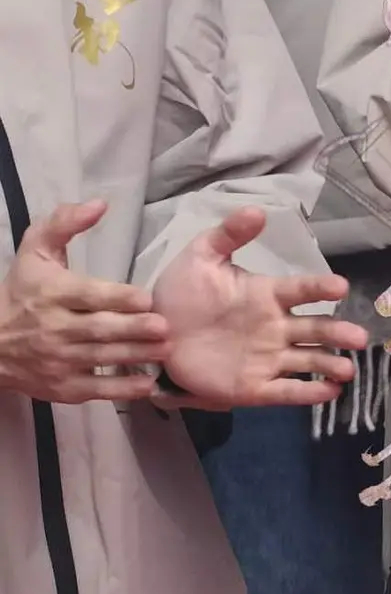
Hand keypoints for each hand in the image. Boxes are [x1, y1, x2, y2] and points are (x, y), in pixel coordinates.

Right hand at [0, 198, 167, 403]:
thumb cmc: (22, 290)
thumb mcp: (35, 249)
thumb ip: (65, 223)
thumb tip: (99, 204)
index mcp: (52, 293)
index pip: (88, 295)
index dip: (118, 298)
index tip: (146, 298)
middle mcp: (55, 328)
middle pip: (99, 329)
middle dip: (133, 329)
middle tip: (164, 326)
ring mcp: (59, 361)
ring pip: (102, 358)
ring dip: (136, 355)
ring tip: (165, 350)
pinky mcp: (63, 387)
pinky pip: (96, 389)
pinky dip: (122, 389)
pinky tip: (147, 384)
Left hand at [148, 207, 368, 410]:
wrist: (154, 332)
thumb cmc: (182, 293)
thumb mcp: (201, 257)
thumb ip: (228, 235)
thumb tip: (258, 211)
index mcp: (266, 295)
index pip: (300, 290)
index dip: (320, 288)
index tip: (340, 287)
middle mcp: (274, 328)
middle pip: (314, 330)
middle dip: (337, 333)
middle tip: (359, 337)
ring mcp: (266, 359)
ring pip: (306, 361)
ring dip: (328, 364)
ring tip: (347, 370)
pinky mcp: (252, 387)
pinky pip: (284, 391)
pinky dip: (306, 394)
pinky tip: (328, 393)